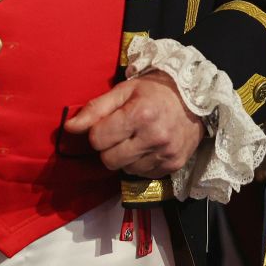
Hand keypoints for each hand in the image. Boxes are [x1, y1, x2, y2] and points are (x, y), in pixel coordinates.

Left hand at [65, 71, 204, 177]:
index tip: (110, 122)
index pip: (97, 139)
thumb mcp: (124, 90)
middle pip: (108, 160)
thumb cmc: (155, 91)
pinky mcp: (172, 166)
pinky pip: (142, 174)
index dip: (98, 131)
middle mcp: (154, 137)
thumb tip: (69, 127)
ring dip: (126, 157)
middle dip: (109, 148)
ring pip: (125, 170)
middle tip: (122, 132)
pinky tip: (149, 147)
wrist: (196, 99)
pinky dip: (140, 163)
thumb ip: (95, 108)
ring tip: (138, 139)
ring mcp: (165, 154)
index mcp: (140, 114)